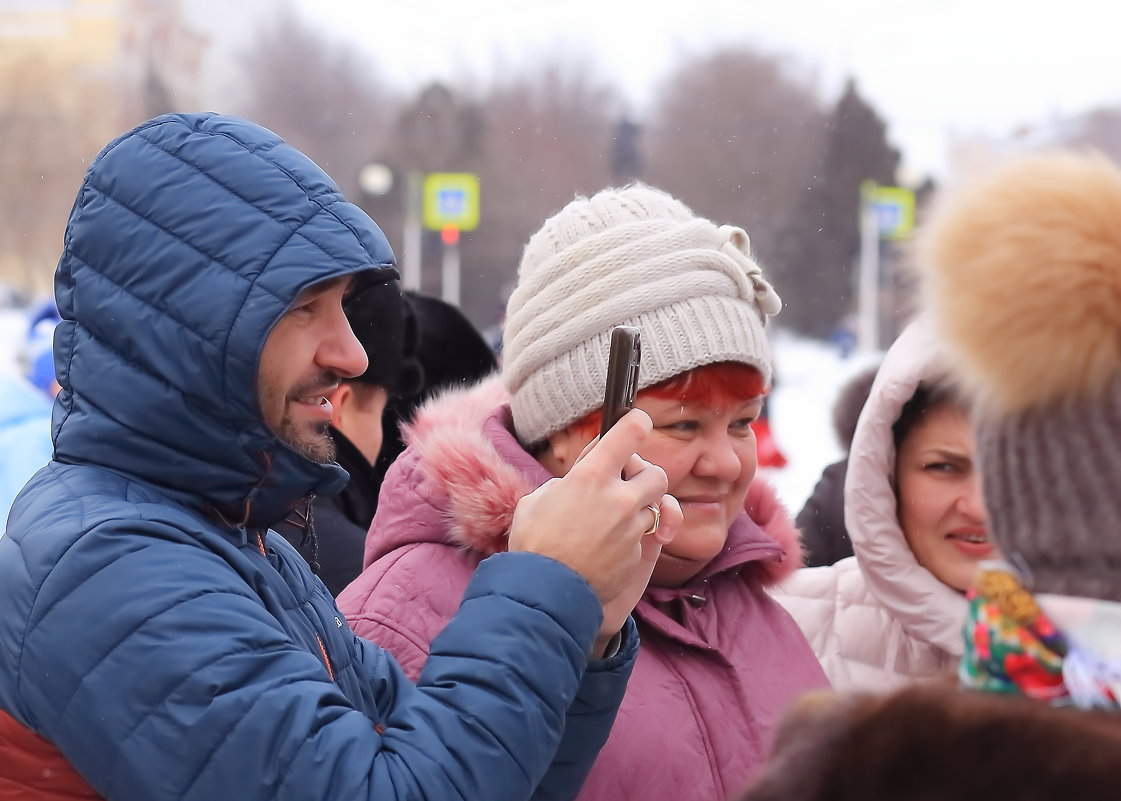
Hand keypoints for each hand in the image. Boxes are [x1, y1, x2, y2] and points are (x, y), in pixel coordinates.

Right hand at [508, 409, 681, 654]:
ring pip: (655, 507)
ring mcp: (631, 528)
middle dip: (646, 477)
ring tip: (613, 519)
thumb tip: (580, 478)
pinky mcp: (637, 553)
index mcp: (589, 477)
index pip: (628, 435)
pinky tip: (609, 546)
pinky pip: (645, 536)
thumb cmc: (533, 544)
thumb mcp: (537, 500)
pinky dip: (632, 538)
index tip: (638, 421)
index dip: (636, 424)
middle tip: (626, 484)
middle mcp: (617, 499)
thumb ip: (566, 483)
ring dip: (638, 509)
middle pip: (657, 474)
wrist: (545, 594)